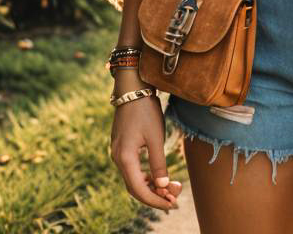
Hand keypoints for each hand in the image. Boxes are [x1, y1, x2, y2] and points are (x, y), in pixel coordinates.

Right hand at [110, 72, 183, 211]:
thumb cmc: (145, 110)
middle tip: (174, 197)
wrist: (132, 89)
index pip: (139, 190)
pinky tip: (157, 177)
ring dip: (151, 186)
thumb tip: (163, 186)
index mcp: (125, 158)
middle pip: (135, 187)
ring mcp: (117, 153)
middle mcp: (118, 158)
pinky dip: (144, 176)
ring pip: (133, 179)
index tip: (172, 204)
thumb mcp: (155, 137)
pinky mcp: (121, 147)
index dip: (155, 200)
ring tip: (170, 186)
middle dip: (155, 195)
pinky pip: (131, 169)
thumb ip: (159, 163)